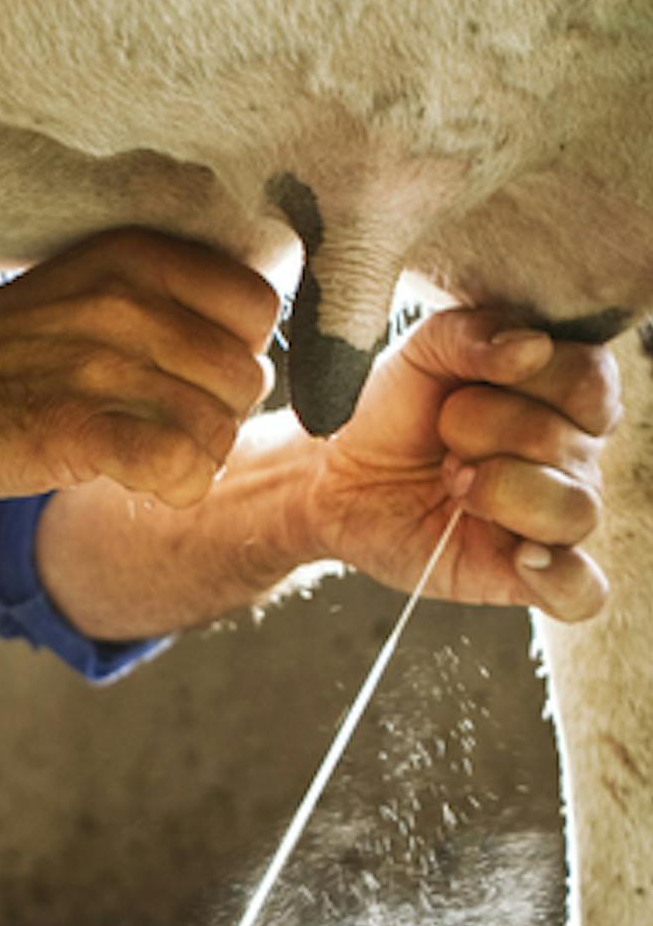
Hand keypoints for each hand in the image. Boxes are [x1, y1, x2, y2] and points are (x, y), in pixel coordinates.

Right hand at [0, 228, 279, 508]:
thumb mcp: (85, 291)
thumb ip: (163, 305)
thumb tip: (250, 356)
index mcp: (138, 257)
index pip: (258, 308)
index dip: (234, 356)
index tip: (186, 381)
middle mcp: (126, 301)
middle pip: (245, 377)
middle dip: (214, 417)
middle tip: (156, 430)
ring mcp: (99, 364)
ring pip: (217, 429)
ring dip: (190, 462)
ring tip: (138, 459)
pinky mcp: (73, 429)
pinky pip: (178, 465)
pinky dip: (173, 487)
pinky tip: (135, 483)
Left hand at [303, 309, 619, 621]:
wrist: (333, 476)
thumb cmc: (389, 410)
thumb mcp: (420, 350)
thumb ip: (473, 333)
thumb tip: (532, 348)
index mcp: (564, 393)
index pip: (592, 381)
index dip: (527, 382)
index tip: (463, 389)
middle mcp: (573, 456)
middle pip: (570, 443)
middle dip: (487, 434)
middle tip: (444, 443)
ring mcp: (553, 517)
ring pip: (577, 511)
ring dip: (502, 491)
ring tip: (454, 484)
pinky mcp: (524, 575)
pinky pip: (581, 591)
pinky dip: (563, 578)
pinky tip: (522, 557)